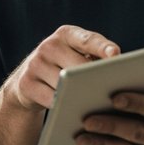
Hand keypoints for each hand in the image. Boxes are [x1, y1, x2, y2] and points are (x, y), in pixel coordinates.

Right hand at [5, 26, 120, 111]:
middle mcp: (49, 45)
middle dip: (94, 79)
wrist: (28, 79)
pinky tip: (73, 110)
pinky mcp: (26, 84)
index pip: (88, 39)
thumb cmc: (65, 66)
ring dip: (80, 95)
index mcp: (66, 34)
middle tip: (110, 91)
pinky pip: (52, 99)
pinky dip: (64, 106)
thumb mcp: (78, 55)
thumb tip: (117, 73)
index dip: (102, 47)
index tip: (115, 54)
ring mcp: (35, 64)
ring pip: (65, 85)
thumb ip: (96, 57)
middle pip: (79, 67)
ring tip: (93, 102)